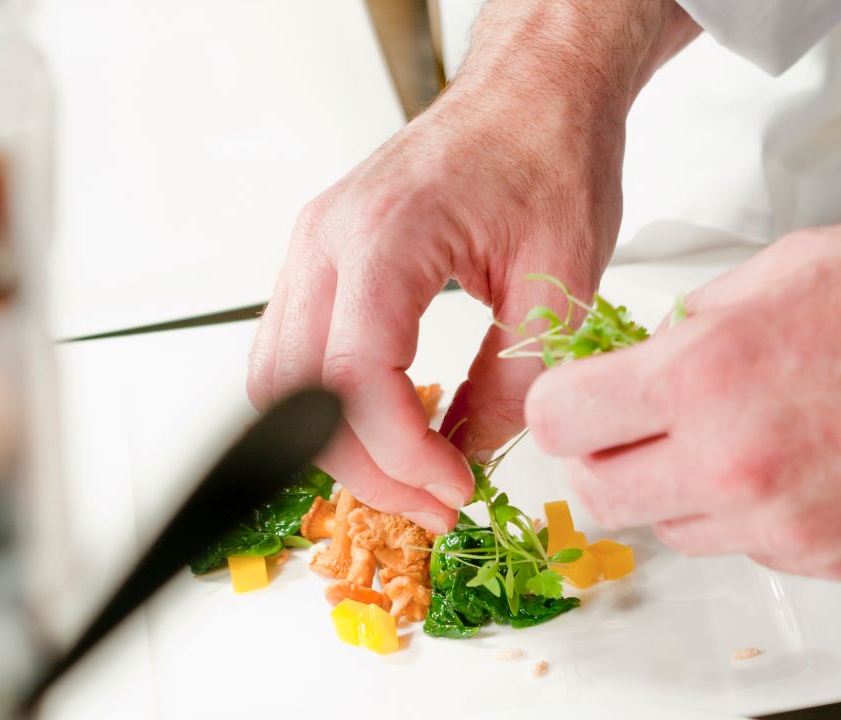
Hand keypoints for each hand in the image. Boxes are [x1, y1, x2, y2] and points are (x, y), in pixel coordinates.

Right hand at [246, 0, 696, 533]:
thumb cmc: (551, 153)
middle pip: (296, 395)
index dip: (401, 455)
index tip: (456, 490)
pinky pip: (298, 355)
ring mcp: (314, 249)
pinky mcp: (324, 262)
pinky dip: (333, 409)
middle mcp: (328, 241)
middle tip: (436, 503)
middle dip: (363, 469)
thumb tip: (473, 457)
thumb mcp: (560, 279)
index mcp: (387, 235)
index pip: (357, 377)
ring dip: (339, 445)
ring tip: (416, 476)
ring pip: (279, 383)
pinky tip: (397, 428)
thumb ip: (514, 380)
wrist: (533, 93)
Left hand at [525, 198, 840, 578]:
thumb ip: (696, 324)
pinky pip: (756, 551)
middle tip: (639, 427)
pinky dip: (758, 516)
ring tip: (744, 436)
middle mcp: (738, 467)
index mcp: (710, 376)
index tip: (580, 400)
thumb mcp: (786, 266)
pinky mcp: (840, 563)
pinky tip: (807, 462)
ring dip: (684, 491)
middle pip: (600, 497)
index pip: (560, 423)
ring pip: (675, 534)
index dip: (562, 407)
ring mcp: (789, 528)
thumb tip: (650, 360)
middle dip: (606, 459)